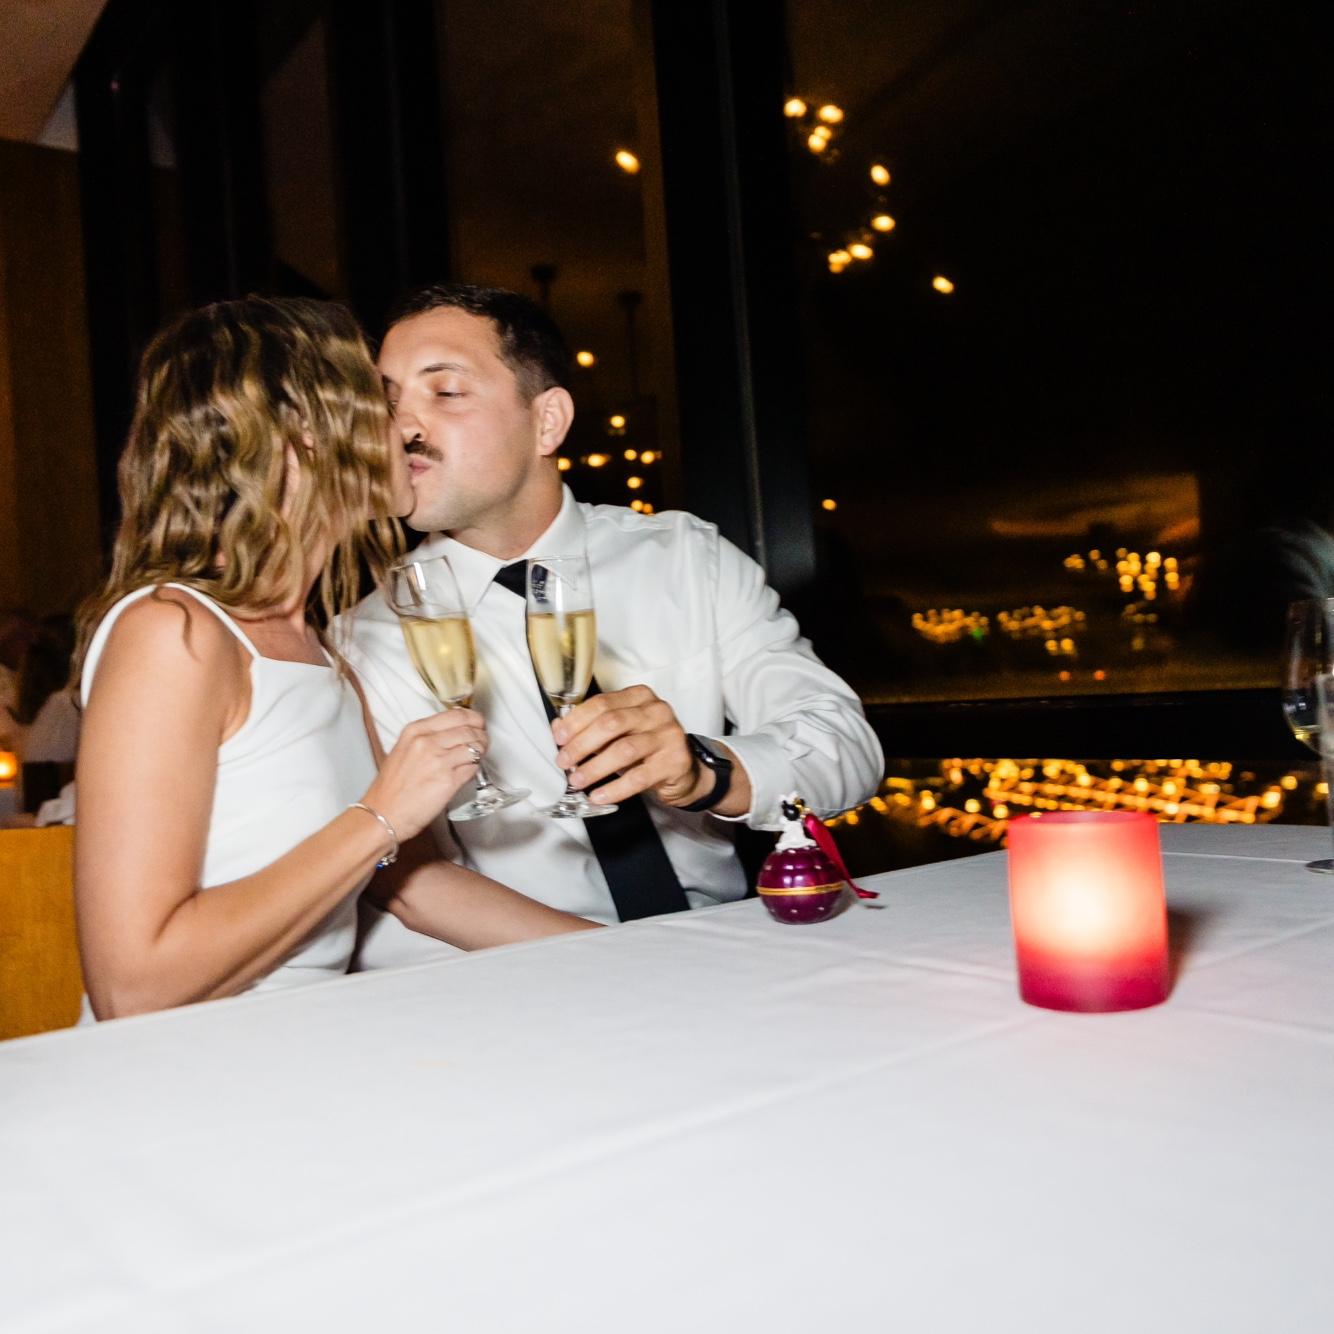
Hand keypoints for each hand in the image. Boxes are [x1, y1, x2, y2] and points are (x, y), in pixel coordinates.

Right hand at [361, 708, 486, 839]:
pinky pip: (473, 768)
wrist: (382, 814)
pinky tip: (469, 771)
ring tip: (478, 756)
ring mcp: (438, 761)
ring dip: (481, 751)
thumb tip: (453, 733)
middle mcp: (427, 742)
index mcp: (415, 731)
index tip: (478, 723)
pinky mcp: (448, 780)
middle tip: (482, 741)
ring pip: (475, 746)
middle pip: (469, 729)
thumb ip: (426, 738)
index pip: (456, 714)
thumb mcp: (403, 750)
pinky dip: (475, 768)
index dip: (473, 718)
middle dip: (481, 735)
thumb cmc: (391, 788)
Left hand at [552, 686, 704, 807]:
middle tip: (564, 761)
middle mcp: (657, 711)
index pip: (602, 703)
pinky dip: (614, 789)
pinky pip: (639, 777)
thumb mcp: (621, 732)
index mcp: (640, 697)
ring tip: (578, 780)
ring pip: (624, 750)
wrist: (685, 770)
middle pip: (611, 723)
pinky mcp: (675, 761)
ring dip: (595, 767)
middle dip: (581, 744)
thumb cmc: (648, 747)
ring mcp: (668, 735)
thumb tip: (559, 728)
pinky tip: (599, 795)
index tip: (559, 737)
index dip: (576, 721)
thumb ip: (592, 726)